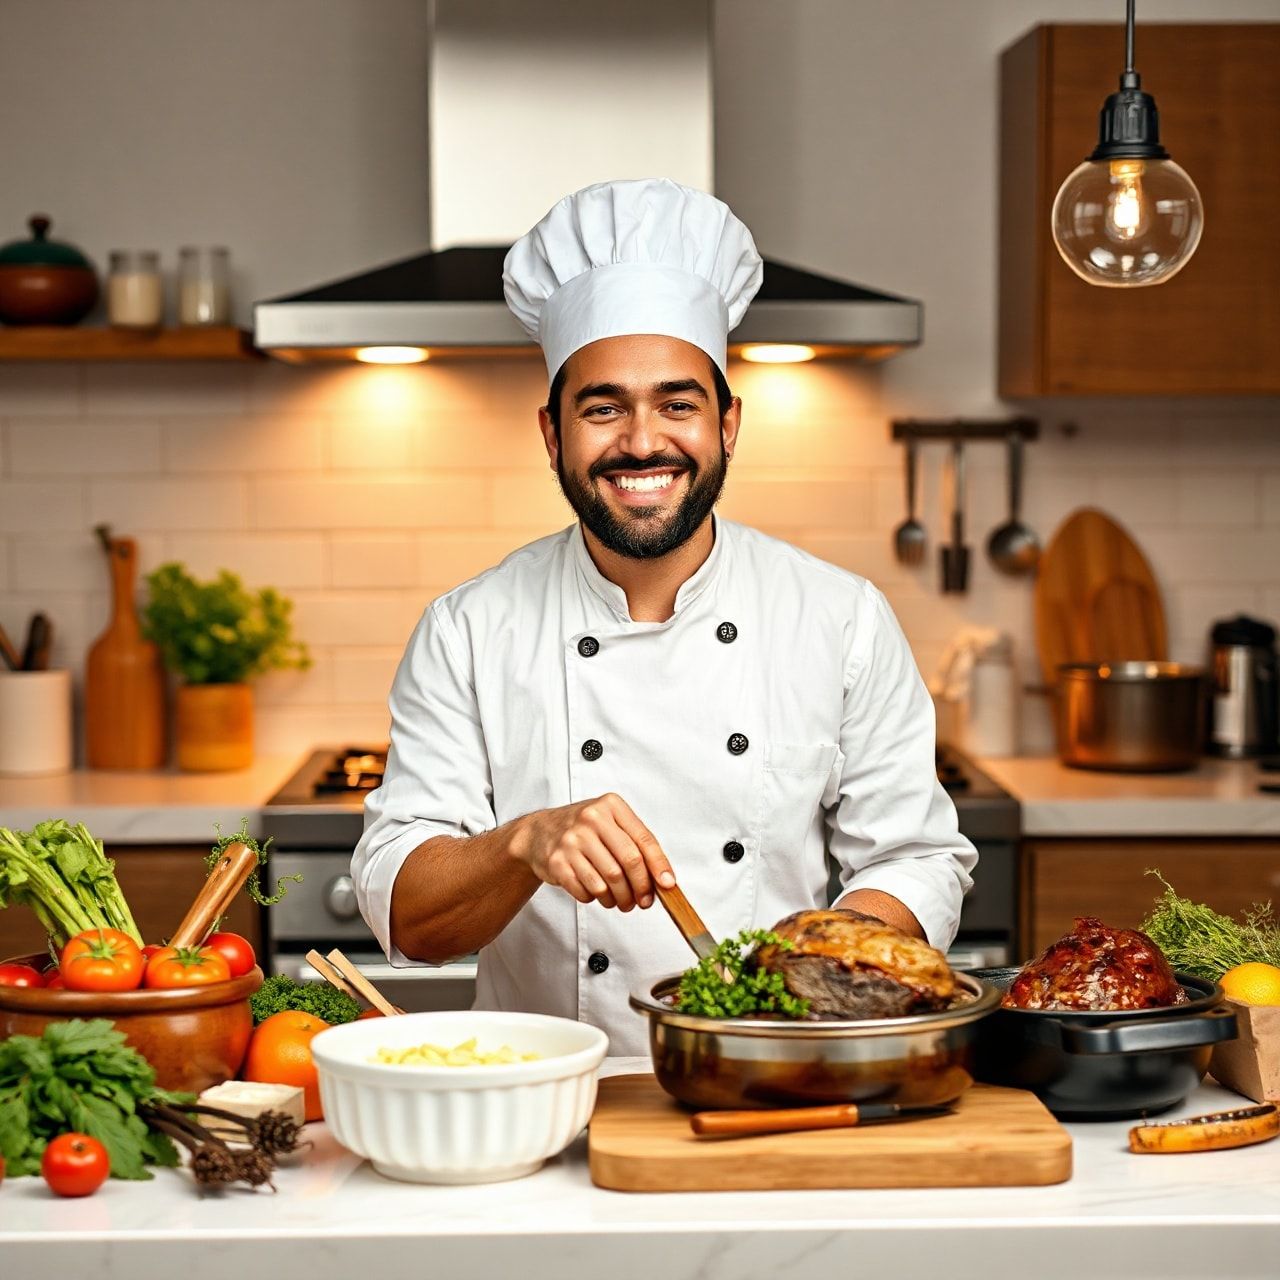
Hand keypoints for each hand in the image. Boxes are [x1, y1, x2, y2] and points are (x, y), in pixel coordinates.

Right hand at [511, 793, 675, 910]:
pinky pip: (586, 891)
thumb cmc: (583, 829)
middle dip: (640, 888)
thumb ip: (636, 844)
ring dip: (619, 898)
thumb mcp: (611, 823)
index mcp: (610, 806)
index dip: (659, 865)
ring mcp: (571, 840)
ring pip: (608, 881)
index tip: (668, 885)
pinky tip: (596, 893)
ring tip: (620, 901)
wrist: (539, 832)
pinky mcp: (557, 861)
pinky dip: (596, 898)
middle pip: (628, 863)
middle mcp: (590, 819)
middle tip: (643, 901)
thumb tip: (663, 879)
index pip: (643, 839)